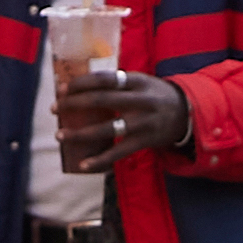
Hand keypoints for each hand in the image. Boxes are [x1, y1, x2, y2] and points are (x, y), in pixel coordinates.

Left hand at [58, 63, 184, 165]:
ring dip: (80, 133)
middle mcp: (140, 100)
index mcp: (137, 81)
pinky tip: (83, 164)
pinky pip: (119, 152)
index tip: (62, 88)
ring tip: (60, 135)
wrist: (187, 113)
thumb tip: (81, 89)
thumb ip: (117, 84)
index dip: (81, 83)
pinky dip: (100, 159)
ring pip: (107, 128)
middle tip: (54, 108)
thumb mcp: (141, 82)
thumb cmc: (155, 95)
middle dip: (74, 104)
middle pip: (101, 100)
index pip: (104, 78)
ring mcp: (143, 122)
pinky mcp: (144, 142)